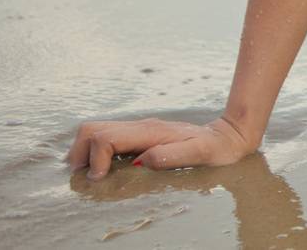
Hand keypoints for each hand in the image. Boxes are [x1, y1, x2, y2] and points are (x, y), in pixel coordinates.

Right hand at [65, 115, 256, 179]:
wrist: (226, 137)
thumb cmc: (215, 149)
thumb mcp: (200, 154)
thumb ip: (172, 156)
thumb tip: (142, 161)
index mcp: (150, 131)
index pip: (107, 137)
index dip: (96, 159)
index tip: (101, 179)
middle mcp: (140, 127)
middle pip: (92, 129)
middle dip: (80, 153)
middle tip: (86, 178)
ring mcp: (137, 130)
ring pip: (95, 131)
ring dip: (84, 151)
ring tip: (89, 175)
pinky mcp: (137, 136)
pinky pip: (105, 138)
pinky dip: (93, 152)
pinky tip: (100, 169)